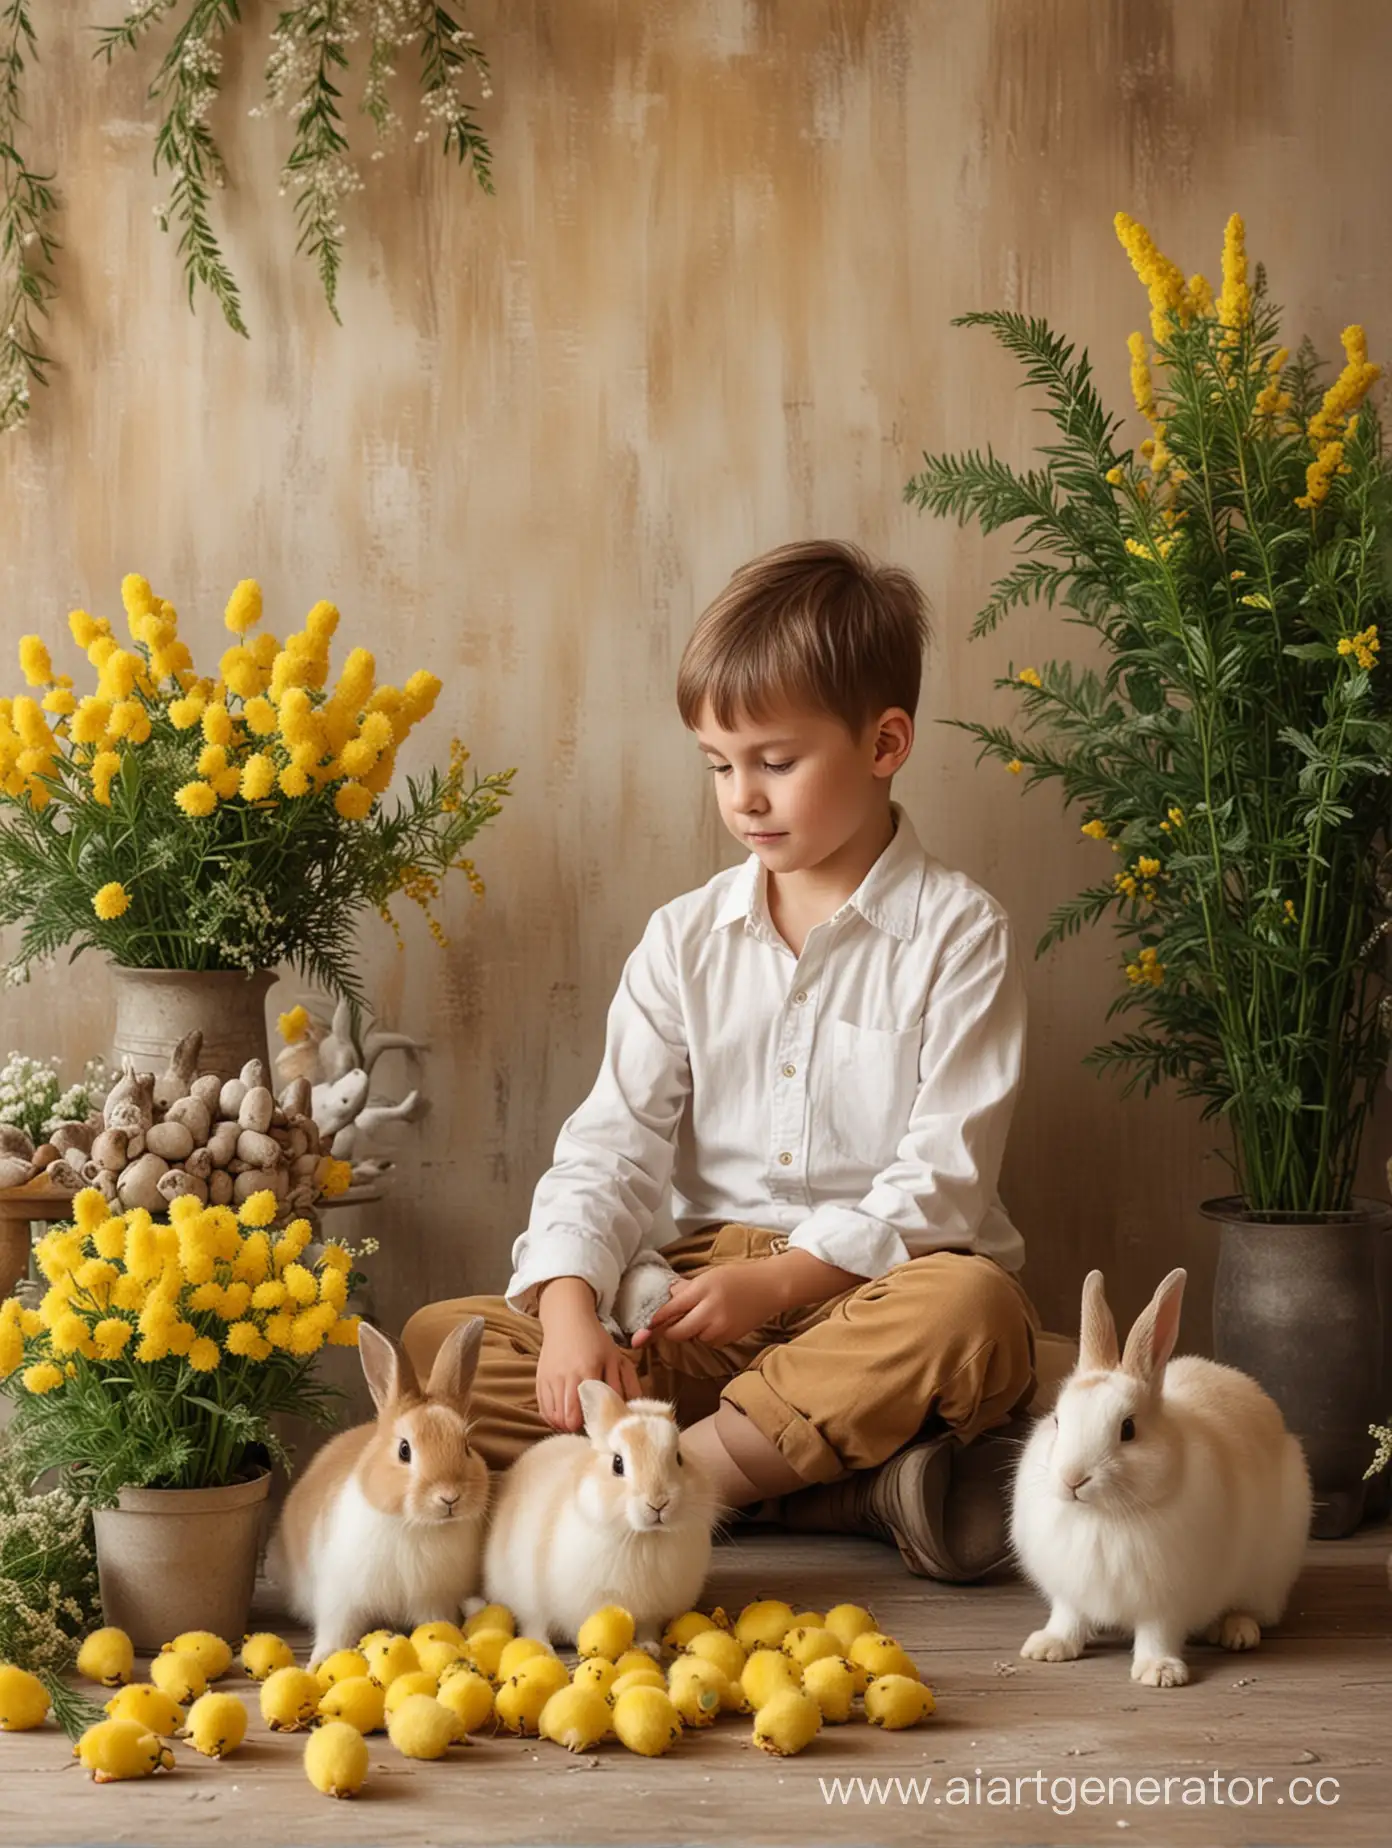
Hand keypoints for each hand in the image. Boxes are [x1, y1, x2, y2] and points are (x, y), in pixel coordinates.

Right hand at [536, 1316, 640, 1433]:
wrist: (567, 1320)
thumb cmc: (595, 1340)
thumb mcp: (616, 1357)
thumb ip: (627, 1383)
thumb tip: (632, 1410)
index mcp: (589, 1369)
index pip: (589, 1409)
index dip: (595, 1423)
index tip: (602, 1423)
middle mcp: (567, 1376)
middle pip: (568, 1419)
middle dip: (579, 1427)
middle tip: (589, 1423)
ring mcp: (550, 1379)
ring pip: (555, 1418)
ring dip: (566, 1425)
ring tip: (577, 1420)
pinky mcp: (539, 1380)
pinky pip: (543, 1411)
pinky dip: (553, 1419)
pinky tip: (565, 1416)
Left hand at [630, 1260, 788, 1349]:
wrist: (770, 1288)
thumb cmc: (737, 1277)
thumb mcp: (709, 1276)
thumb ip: (686, 1290)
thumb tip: (667, 1299)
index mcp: (703, 1290)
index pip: (671, 1310)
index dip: (654, 1323)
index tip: (638, 1335)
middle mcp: (710, 1311)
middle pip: (678, 1332)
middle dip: (669, 1331)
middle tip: (665, 1325)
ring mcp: (720, 1328)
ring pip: (691, 1337)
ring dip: (689, 1331)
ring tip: (702, 1313)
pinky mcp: (728, 1339)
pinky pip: (706, 1341)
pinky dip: (704, 1335)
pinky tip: (716, 1322)